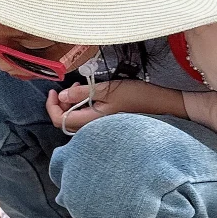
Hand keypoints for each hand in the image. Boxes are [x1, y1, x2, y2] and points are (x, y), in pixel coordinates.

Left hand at [45, 80, 186, 133]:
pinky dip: (82, 108)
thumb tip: (62, 94)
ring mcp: (100, 129)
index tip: (54, 91)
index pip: (60, 120)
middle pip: (65, 122)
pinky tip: (90, 96)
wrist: (164, 106)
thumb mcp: (109, 89)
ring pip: (75, 121)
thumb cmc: (139, 97)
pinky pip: (87, 120)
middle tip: (67, 87)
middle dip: (60, 104)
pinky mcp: (107, 126)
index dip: (52, 106)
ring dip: (72, 105)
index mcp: (91, 121)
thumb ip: (83, 92)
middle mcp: (93, 130)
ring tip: (80, 88)